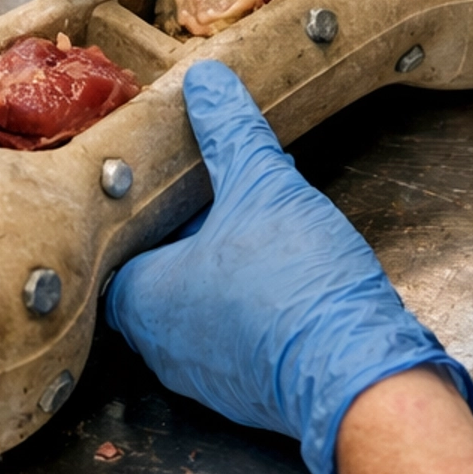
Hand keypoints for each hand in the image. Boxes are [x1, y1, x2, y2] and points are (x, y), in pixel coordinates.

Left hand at [105, 62, 472, 473]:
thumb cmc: (294, 283)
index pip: (115, 247)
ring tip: (250, 230)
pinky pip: (230, 338)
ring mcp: (202, 376)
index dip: (141, 211)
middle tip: (213, 198)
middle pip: (154, 277)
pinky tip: (279, 275)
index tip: (166, 181)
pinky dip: (246, 306)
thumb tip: (206, 81)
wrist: (357, 371)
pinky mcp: (244, 391)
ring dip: (218, 272)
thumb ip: (232, 132)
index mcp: (143, 296)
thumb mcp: (263, 186)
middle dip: (184, 236)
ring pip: (194, 309)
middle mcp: (161, 344)